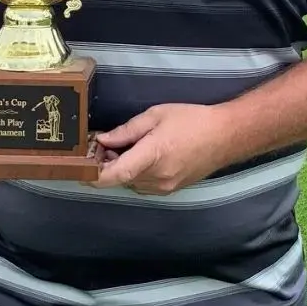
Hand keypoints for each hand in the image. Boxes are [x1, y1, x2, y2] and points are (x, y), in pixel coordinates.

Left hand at [94, 103, 234, 194]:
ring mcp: (164, 187)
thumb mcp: (156, 116)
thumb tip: (103, 140)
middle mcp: (157, 178)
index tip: (80, 166)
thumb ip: (127, 131)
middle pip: (119, 179)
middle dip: (105, 166)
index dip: (93, 174)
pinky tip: (138, 157)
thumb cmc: (192, 120)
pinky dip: (134, 174)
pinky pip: (143, 185)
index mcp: (152, 156)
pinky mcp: (170, 190)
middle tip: (100, 147)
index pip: (114, 175)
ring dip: (120, 170)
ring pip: (130, 183)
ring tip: (121, 149)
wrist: (225, 136)